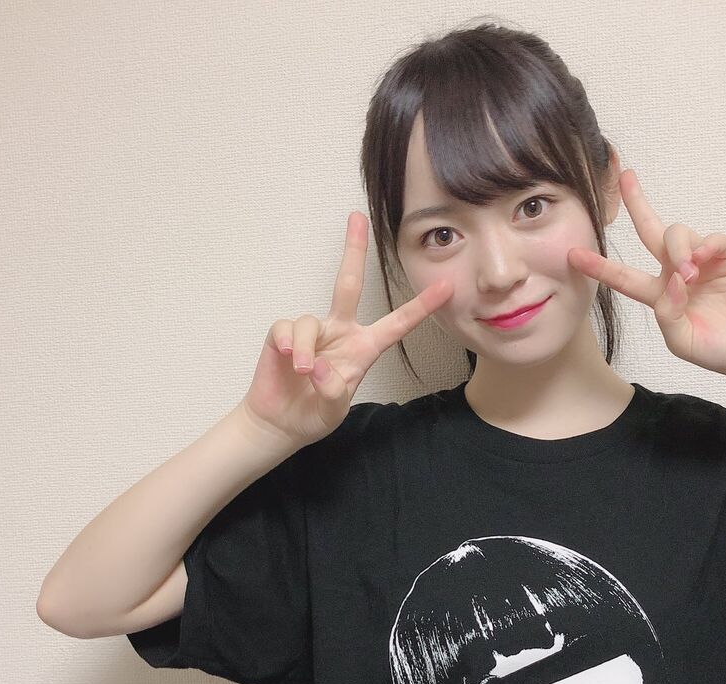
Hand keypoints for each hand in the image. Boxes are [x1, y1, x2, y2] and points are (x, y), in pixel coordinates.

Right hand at [241, 212, 452, 446]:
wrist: (281, 423)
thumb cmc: (314, 412)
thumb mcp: (332, 410)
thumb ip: (333, 392)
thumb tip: (318, 366)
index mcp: (364, 348)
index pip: (397, 324)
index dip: (421, 307)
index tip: (445, 287)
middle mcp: (341, 332)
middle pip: (348, 283)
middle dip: (354, 249)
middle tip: (357, 218)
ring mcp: (312, 332)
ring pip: (311, 321)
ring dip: (305, 349)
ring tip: (302, 372)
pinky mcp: (281, 335)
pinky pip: (286, 328)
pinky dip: (288, 344)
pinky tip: (287, 359)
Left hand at [568, 169, 725, 383]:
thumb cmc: (720, 349)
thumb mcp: (682, 341)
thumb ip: (668, 313)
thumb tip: (671, 280)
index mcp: (662, 294)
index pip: (624, 276)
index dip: (600, 267)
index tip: (573, 255)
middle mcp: (679, 271)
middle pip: (650, 230)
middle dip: (636, 203)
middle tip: (624, 177)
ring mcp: (704, 259)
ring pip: (677, 234)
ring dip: (676, 251)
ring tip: (689, 276)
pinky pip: (710, 238)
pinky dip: (703, 247)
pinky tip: (701, 263)